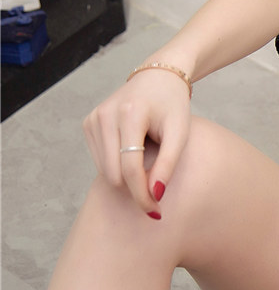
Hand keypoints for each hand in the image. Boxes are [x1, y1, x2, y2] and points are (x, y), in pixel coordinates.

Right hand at [82, 66, 191, 215]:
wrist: (158, 77)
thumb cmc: (173, 105)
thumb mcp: (179, 133)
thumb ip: (168, 164)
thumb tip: (155, 195)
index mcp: (129, 114)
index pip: (130, 167)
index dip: (142, 194)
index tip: (156, 212)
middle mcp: (104, 115)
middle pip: (114, 173)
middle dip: (134, 190)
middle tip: (156, 196)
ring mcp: (92, 119)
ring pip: (105, 171)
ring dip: (126, 179)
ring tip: (148, 167)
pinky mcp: (88, 124)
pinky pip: (101, 161)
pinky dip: (117, 167)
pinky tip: (134, 156)